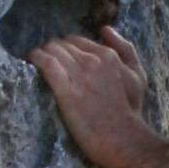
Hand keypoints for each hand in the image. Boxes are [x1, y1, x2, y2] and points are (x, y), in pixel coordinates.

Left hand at [30, 25, 148, 167]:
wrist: (122, 138)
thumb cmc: (130, 110)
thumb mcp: (137, 76)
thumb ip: (125, 49)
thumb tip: (106, 29)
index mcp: (108, 56)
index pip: (76, 40)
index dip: (65, 48)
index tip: (59, 58)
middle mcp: (93, 61)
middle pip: (61, 44)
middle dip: (51, 50)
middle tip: (45, 62)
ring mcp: (79, 75)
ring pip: (51, 50)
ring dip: (40, 54)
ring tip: (34, 62)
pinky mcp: (66, 90)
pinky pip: (46, 63)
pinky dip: (35, 58)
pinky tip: (30, 61)